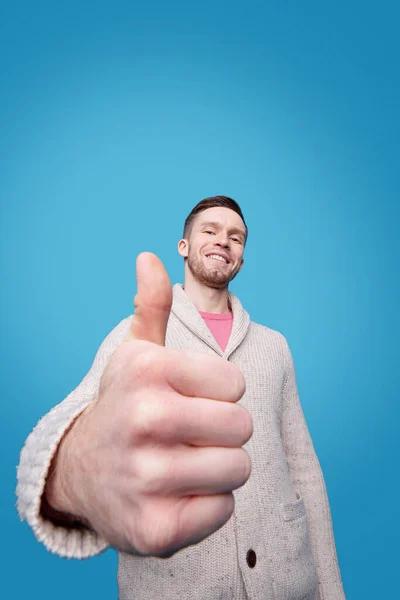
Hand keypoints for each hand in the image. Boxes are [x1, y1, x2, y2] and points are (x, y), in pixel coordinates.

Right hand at [45, 252, 252, 557]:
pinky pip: (223, 510)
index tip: (189, 399)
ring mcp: (145, 477)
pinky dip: (207, 505)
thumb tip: (148, 257)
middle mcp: (142, 419)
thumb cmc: (125, 405)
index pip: (236, 384)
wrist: (81, 472)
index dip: (219, 393)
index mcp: (145, 369)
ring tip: (182, 463)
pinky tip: (175, 495)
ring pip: (238, 469)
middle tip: (190, 435)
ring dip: (218, 468)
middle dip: (224, 431)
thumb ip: (150, 306)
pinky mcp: (155, 529)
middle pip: (242, 426)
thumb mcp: (135, 353)